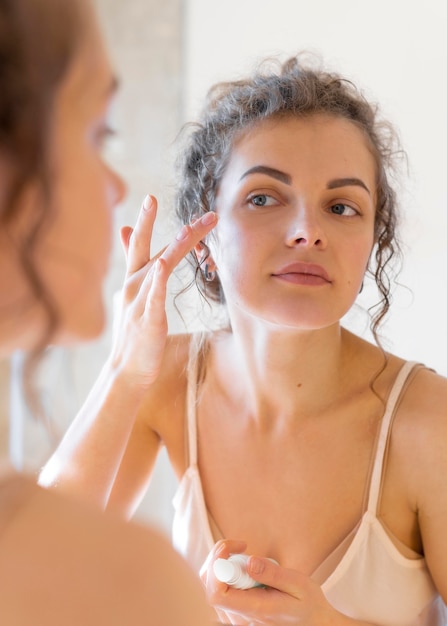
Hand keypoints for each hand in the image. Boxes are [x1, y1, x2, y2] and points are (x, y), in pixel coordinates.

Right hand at [110, 194, 216, 387]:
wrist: (127, 370)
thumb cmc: (135, 332)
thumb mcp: (133, 297)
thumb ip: (135, 268)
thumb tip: (126, 236)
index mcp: (132, 280)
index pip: (139, 245)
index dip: (145, 221)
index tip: (151, 198)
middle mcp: (132, 286)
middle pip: (146, 249)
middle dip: (151, 223)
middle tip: (155, 199)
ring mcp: (138, 302)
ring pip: (156, 268)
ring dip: (172, 247)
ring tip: (187, 228)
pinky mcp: (147, 320)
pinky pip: (154, 297)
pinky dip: (158, 280)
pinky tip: (163, 264)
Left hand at [201, 540, 340, 624]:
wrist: (312, 623)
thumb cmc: (308, 605)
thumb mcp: (298, 585)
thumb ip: (273, 574)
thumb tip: (249, 562)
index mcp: (255, 610)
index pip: (218, 594)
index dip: (216, 566)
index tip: (232, 547)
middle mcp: (240, 618)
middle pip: (210, 586)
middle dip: (218, 557)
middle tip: (241, 546)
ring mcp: (236, 617)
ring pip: (211, 586)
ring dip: (221, 563)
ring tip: (244, 555)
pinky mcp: (236, 612)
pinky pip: (219, 589)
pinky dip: (224, 571)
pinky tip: (243, 566)